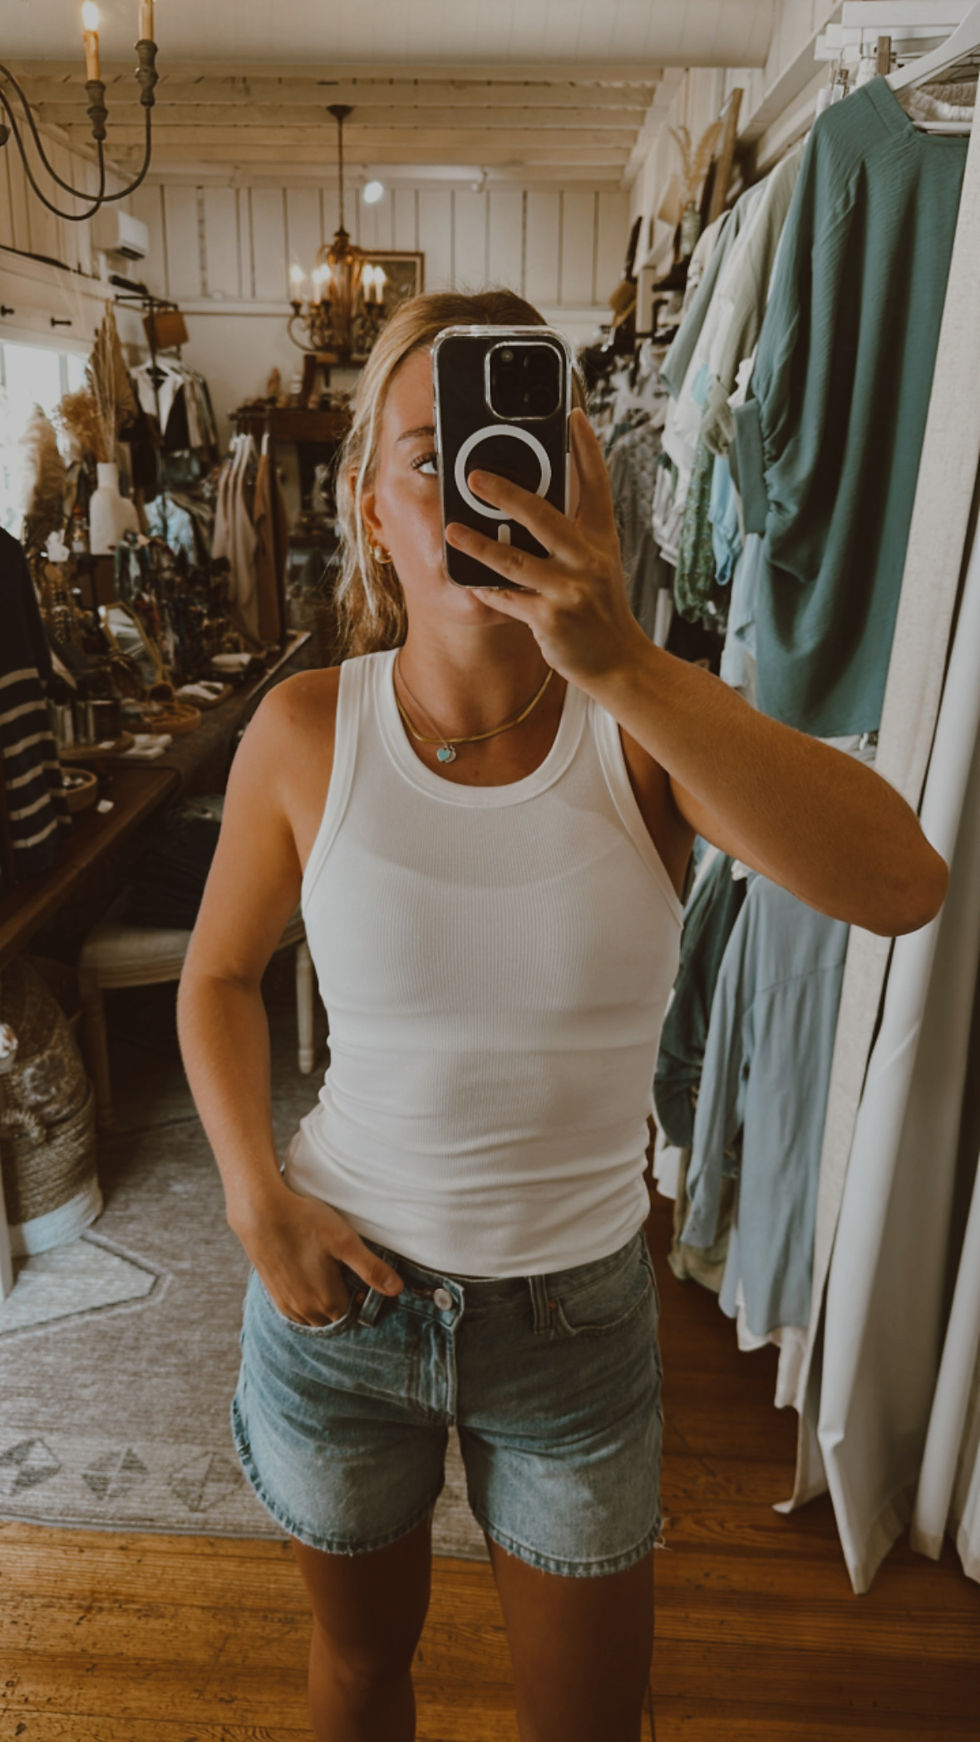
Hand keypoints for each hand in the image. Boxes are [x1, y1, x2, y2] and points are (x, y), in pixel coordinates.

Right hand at [230, 1184, 402, 1325]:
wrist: (260, 1213)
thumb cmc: (305, 1222)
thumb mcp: (344, 1241)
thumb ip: (371, 1268)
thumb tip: (397, 1289)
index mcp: (327, 1300)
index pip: (354, 1315)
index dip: (362, 1300)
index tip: (363, 1282)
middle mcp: (306, 1310)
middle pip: (333, 1318)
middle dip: (343, 1305)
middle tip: (348, 1277)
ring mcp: (287, 1304)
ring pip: (313, 1318)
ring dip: (323, 1306)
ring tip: (329, 1279)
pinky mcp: (273, 1294)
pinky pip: (296, 1312)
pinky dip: (306, 1304)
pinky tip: (309, 1281)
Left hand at [445, 406, 648, 691]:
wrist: (617, 661)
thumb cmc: (600, 607)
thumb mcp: (599, 561)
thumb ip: (572, 532)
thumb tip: (529, 502)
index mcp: (601, 539)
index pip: (597, 484)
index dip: (587, 448)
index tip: (573, 415)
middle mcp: (589, 559)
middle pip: (544, 517)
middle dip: (507, 494)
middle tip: (474, 476)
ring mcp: (570, 590)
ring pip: (516, 561)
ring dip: (479, 546)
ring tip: (452, 531)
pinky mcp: (551, 619)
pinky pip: (509, 599)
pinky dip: (488, 590)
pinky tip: (471, 582)